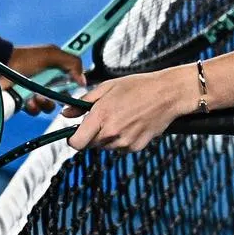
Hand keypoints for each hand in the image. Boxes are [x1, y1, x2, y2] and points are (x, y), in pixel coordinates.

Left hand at [2, 44, 85, 115]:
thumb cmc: (24, 58)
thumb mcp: (51, 54)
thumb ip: (72, 62)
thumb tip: (83, 80)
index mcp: (55, 67)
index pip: (71, 79)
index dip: (72, 84)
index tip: (71, 86)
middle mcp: (47, 80)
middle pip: (62, 95)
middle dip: (58, 97)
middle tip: (50, 94)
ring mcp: (35, 91)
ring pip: (49, 105)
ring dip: (45, 103)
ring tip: (35, 98)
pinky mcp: (25, 102)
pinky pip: (35, 110)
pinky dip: (33, 108)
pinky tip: (28, 102)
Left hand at [63, 68, 191, 152]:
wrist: (167, 94)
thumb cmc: (138, 86)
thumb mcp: (107, 87)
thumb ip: (83, 102)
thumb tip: (66, 113)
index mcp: (101, 115)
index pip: (76, 143)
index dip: (73, 139)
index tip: (76, 132)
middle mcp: (111, 132)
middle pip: (90, 144)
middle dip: (92, 134)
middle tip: (105, 117)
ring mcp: (125, 142)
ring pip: (105, 146)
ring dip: (107, 136)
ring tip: (122, 117)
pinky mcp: (136, 147)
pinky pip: (120, 148)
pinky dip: (122, 139)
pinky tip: (132, 124)